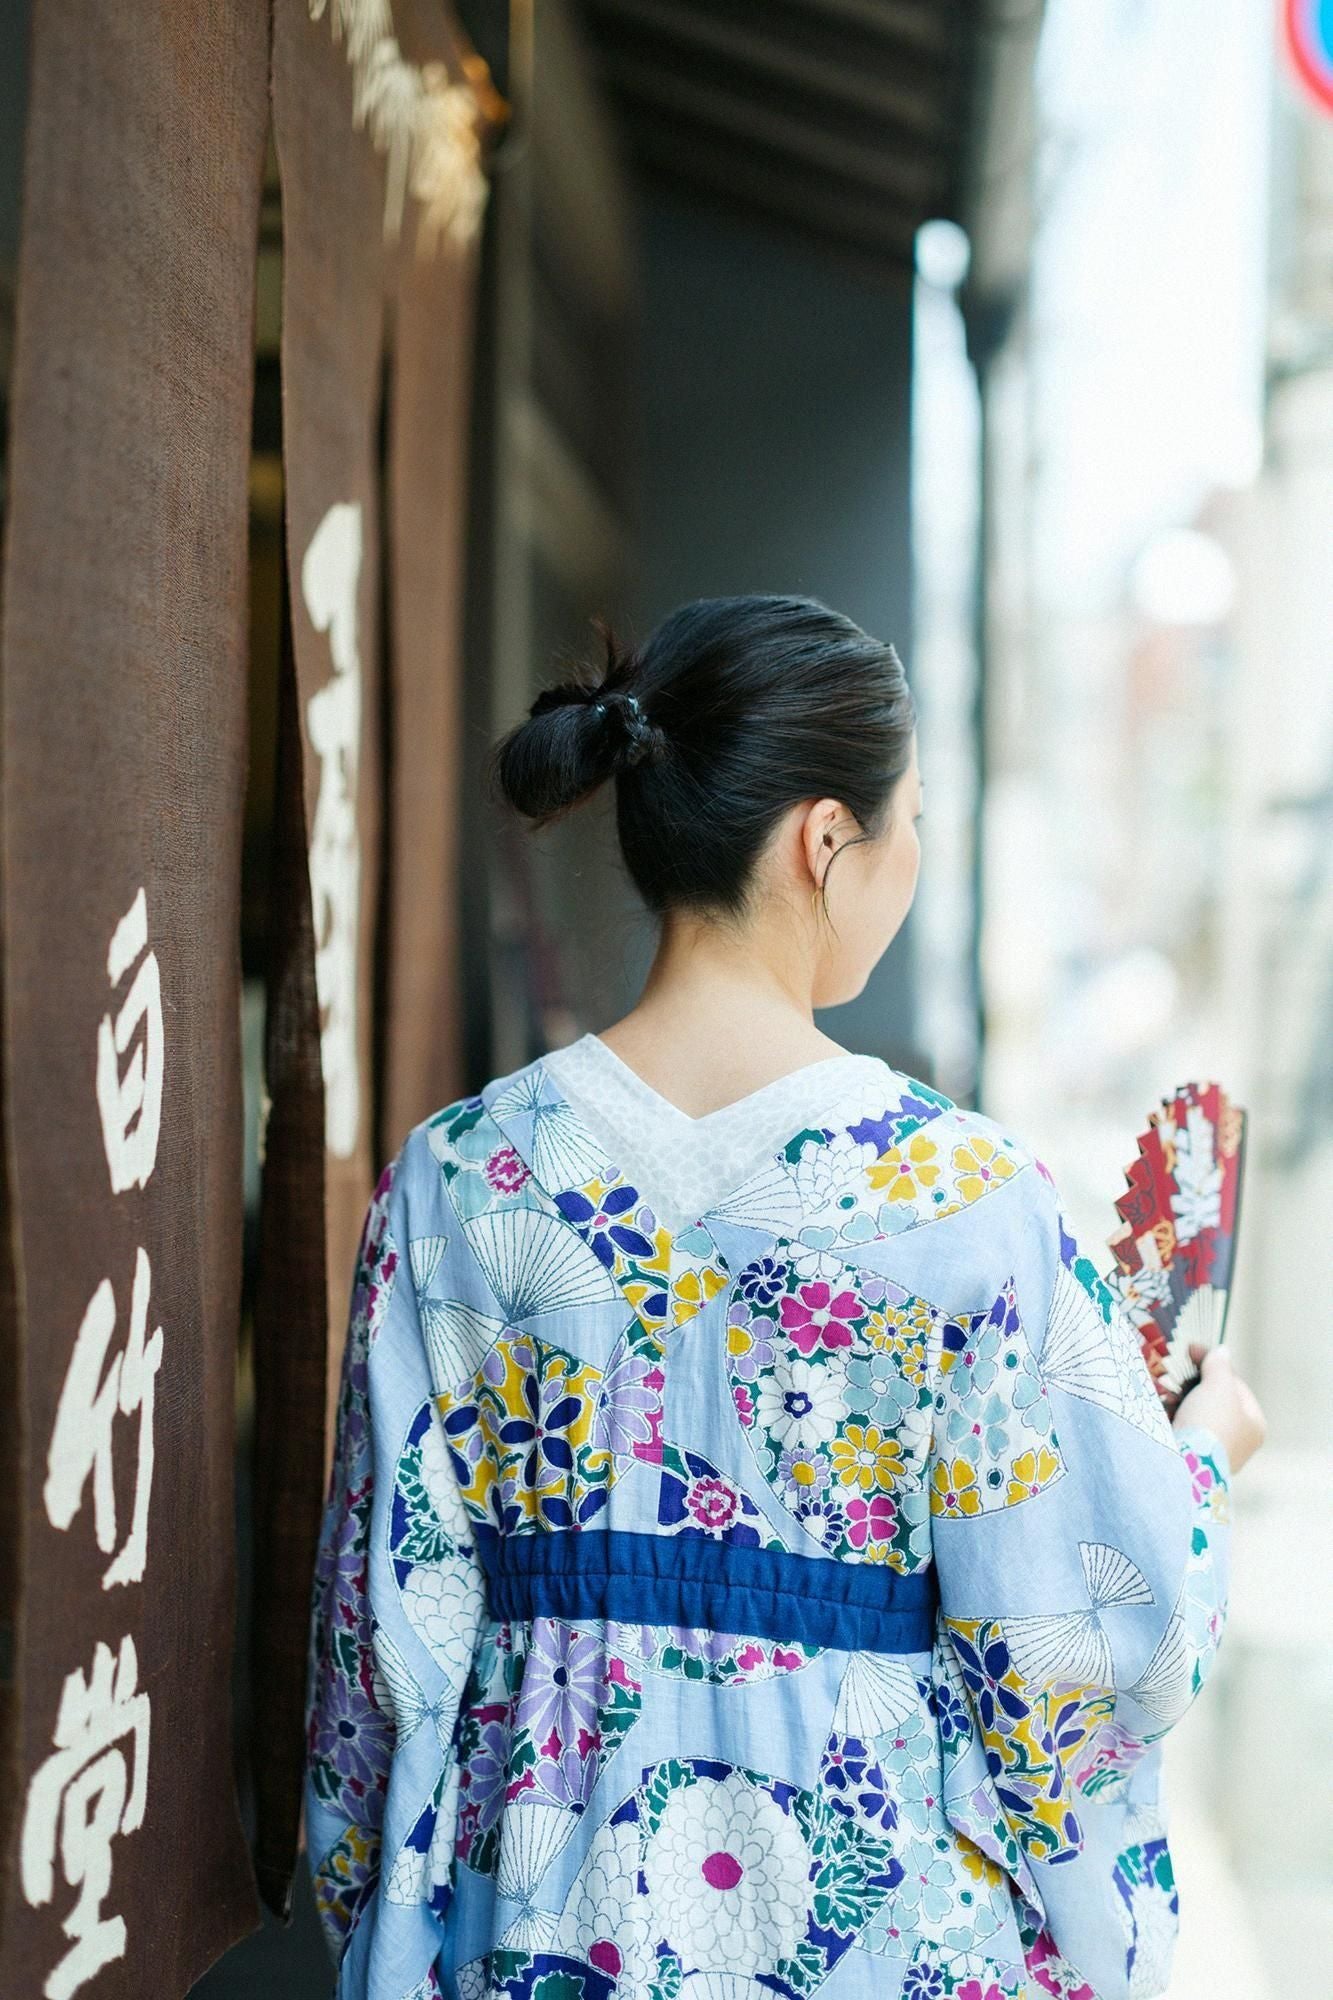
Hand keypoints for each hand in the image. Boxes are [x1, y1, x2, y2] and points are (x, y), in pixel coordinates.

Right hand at [1171, 1342, 1266, 1474]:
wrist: (1186, 1465)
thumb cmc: (1211, 1423)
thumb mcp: (1218, 1385)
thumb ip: (1219, 1364)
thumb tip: (1222, 1351)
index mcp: (1254, 1424)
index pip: (1235, 1384)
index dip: (1214, 1364)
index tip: (1191, 1351)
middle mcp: (1239, 1440)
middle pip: (1215, 1399)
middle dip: (1192, 1384)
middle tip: (1175, 1374)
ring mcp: (1215, 1451)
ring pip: (1196, 1414)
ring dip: (1179, 1399)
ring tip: (1165, 1392)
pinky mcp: (1192, 1457)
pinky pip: (1183, 1429)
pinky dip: (1172, 1416)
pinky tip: (1162, 1409)